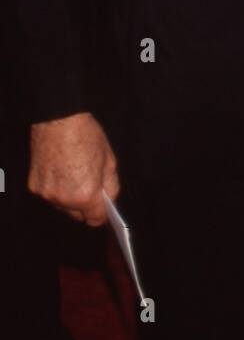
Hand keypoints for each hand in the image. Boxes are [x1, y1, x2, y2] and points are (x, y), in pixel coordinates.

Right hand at [29, 112, 118, 226]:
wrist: (58, 119)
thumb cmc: (85, 136)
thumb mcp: (109, 160)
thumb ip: (111, 186)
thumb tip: (109, 199)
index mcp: (85, 195)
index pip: (95, 220)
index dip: (102, 213)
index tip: (104, 206)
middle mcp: (64, 199)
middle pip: (78, 215)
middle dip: (86, 204)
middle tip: (90, 183)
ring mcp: (47, 194)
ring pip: (63, 206)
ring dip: (70, 197)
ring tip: (74, 173)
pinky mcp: (35, 186)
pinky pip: (50, 194)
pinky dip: (56, 188)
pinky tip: (60, 170)